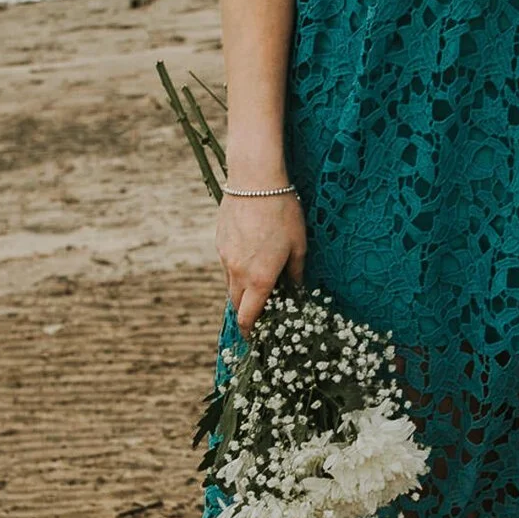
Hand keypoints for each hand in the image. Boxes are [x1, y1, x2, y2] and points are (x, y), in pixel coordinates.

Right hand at [217, 191, 306, 330]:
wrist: (254, 180)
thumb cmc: (283, 212)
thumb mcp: (298, 245)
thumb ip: (295, 273)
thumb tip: (296, 290)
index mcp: (259, 279)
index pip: (248, 317)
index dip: (251, 331)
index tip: (255, 338)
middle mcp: (237, 272)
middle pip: (237, 305)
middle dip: (247, 313)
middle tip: (261, 313)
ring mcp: (225, 257)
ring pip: (230, 285)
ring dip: (242, 291)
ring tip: (258, 284)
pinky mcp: (220, 243)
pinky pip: (227, 265)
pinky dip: (237, 270)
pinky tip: (252, 257)